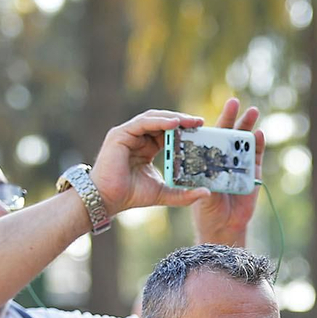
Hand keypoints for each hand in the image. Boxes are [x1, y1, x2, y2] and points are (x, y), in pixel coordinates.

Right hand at [89, 109, 209, 217]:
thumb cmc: (133, 195)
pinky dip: (159, 121)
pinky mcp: (120, 133)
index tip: (203, 131)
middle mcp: (138, 138)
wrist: (109, 199)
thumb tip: (207, 193)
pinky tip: (174, 124)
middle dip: (182, 121)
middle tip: (201, 122)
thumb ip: (184, 194)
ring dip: (173, 118)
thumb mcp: (165, 193)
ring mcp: (128, 134)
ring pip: (154, 118)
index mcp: (147, 148)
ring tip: (191, 122)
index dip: (185, 131)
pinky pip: (143, 122)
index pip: (169, 134)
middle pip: (163, 122)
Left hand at [192, 99, 265, 245]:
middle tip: (233, 101)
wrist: (224, 226)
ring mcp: (238, 163)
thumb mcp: (200, 195)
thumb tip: (202, 177)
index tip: (207, 112)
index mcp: (206, 160)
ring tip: (253, 111)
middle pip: (227, 133)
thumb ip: (203, 185)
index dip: (207, 124)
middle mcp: (222, 158)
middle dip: (231, 117)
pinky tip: (259, 134)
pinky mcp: (253, 172)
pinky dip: (258, 145)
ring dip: (248, 126)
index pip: (206, 138)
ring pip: (244, 140)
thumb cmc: (206, 210)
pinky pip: (256, 155)